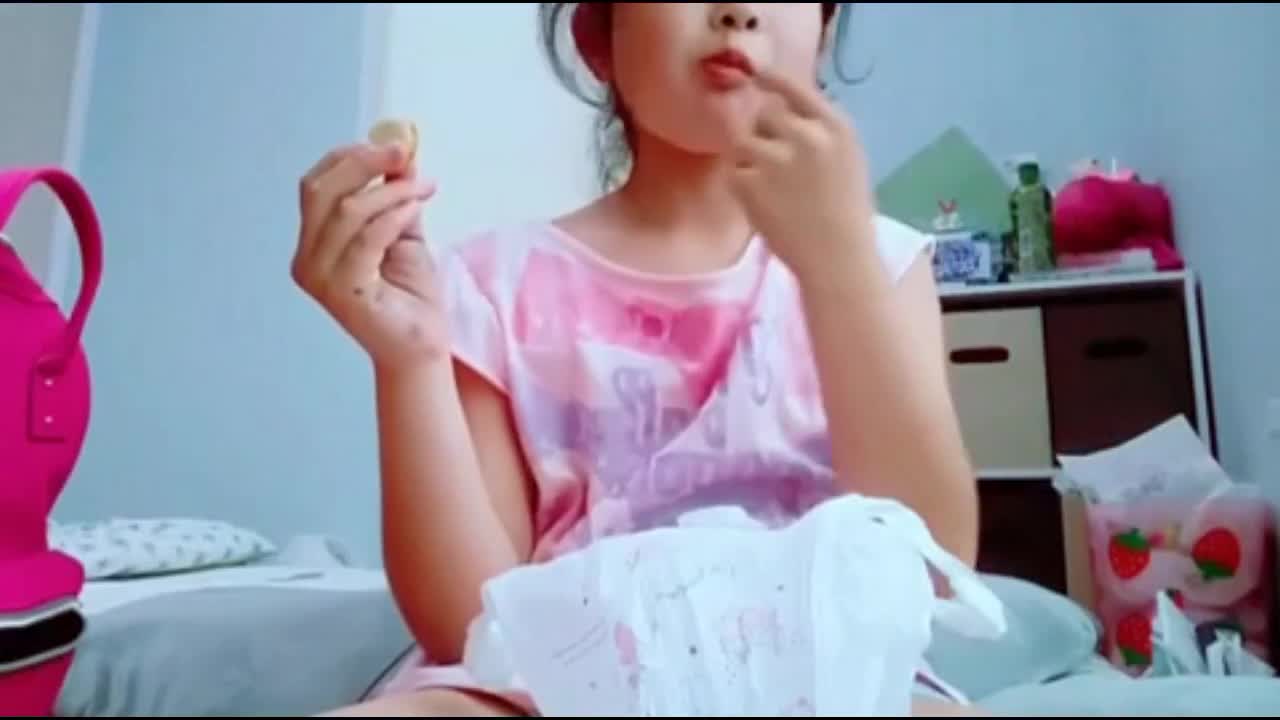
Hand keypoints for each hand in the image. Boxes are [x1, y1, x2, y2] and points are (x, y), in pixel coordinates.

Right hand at [291, 143, 444, 369]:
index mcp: (313, 243)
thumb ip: (396, 197)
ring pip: (348, 211)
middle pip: (322, 191)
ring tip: (424, 188)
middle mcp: (307, 260)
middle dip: (366, 163)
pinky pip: (366, 238)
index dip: (350, 158)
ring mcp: (321, 278)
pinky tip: (415, 207)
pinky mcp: (345, 292)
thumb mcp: (404, 234)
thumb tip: (402, 155)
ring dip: (392, 190)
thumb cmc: (410, 297)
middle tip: (405, 153)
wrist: (420, 348)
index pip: (315, 185)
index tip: (394, 145)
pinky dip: (393, 214)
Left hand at [730, 70, 876, 287]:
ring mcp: (774, 157)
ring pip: (743, 142)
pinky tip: (762, 206)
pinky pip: (733, 172)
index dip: (772, 80)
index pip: (796, 88)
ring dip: (748, 160)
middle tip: (771, 165)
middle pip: (763, 114)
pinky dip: (741, 186)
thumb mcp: (848, 161)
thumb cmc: (848, 217)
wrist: (837, 258)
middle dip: (762, 134)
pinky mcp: (749, 182)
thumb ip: (819, 134)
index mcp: (835, 127)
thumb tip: (784, 115)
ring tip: (767, 189)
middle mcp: (804, 134)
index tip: (757, 75)